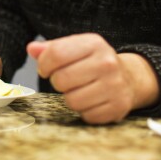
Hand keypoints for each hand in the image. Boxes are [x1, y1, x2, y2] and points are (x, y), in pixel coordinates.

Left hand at [27, 33, 159, 123]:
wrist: (128, 77)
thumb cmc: (93, 61)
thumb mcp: (74, 48)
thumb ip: (50, 48)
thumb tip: (32, 49)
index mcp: (93, 43)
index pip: (55, 54)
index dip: (44, 65)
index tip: (46, 69)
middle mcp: (107, 63)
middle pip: (61, 79)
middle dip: (57, 82)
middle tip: (65, 81)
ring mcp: (115, 86)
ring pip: (72, 101)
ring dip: (70, 98)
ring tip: (78, 90)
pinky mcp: (119, 107)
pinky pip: (87, 116)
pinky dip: (84, 111)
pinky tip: (91, 101)